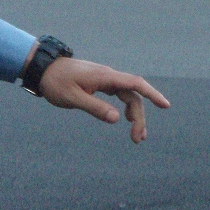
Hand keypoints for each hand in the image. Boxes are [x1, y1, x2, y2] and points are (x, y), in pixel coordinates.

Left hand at [39, 58, 169, 142]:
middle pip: (133, 95)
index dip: (152, 94)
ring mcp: (105, 79)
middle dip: (140, 117)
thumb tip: (117, 119)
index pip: (135, 83)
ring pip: (127, 96)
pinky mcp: (100, 83)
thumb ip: (95, 107)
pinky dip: (126, 108)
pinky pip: (119, 95)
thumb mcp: (72, 98)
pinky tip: (126, 119)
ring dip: (134, 115)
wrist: (44, 69)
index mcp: (105, 77)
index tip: (165, 105)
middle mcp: (109, 76)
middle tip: (138, 140)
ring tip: (136, 136)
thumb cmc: (56, 83)